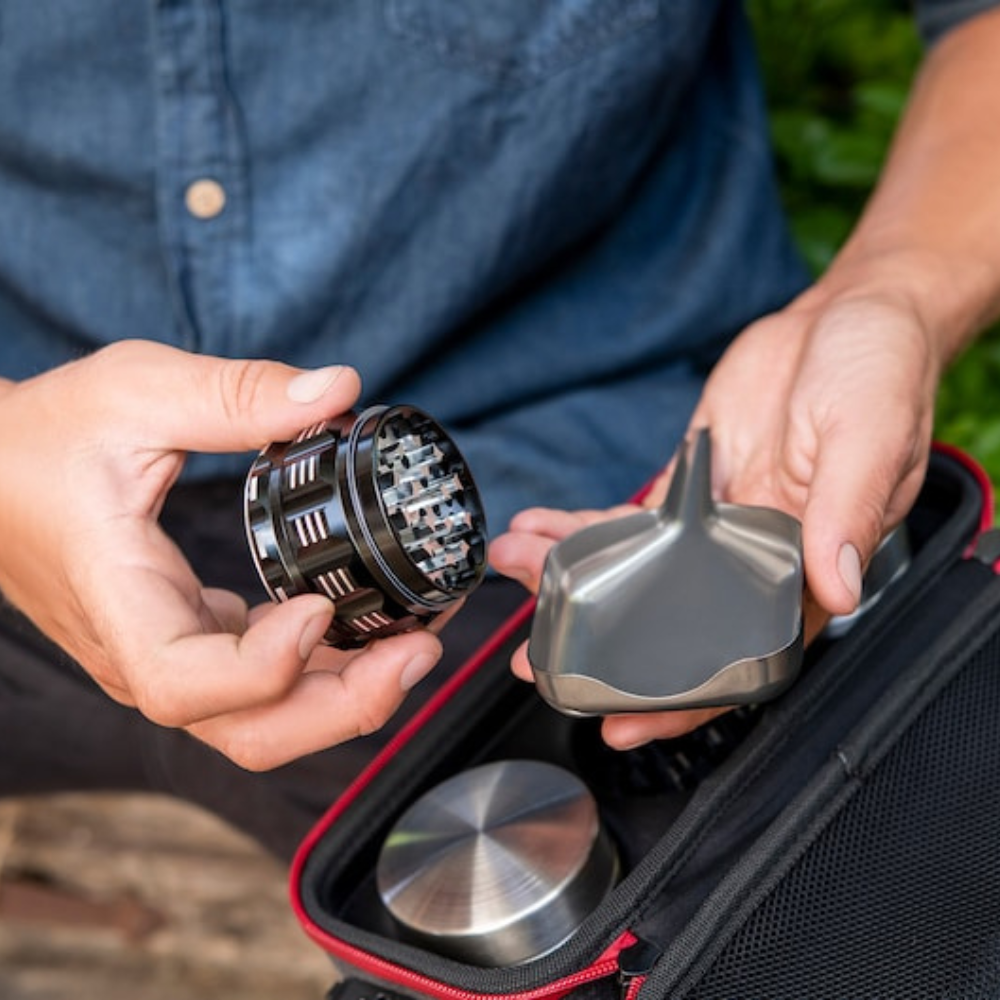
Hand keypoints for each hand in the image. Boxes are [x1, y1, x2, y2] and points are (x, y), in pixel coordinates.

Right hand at [0, 341, 443, 769]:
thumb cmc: (46, 436)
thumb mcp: (138, 390)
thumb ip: (237, 394)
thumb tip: (340, 390)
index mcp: (117, 599)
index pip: (183, 682)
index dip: (264, 666)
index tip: (322, 607)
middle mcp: (141, 650)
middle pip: (245, 730)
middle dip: (342, 706)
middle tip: (420, 649)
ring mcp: (166, 654)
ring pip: (262, 718)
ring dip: (346, 692)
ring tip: (417, 637)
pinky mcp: (187, 638)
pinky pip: (263, 682)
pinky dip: (324, 664)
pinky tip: (367, 619)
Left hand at [492, 285, 940, 748]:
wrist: (845, 317)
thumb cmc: (878, 373)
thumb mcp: (871, 436)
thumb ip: (848, 511)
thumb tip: (836, 585)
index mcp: (808, 568)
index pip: (741, 658)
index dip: (684, 700)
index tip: (624, 723)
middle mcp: (755, 559)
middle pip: (670, 626)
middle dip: (599, 648)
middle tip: (534, 658)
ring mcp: (715, 529)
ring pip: (636, 575)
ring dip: (573, 580)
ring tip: (518, 571)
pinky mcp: (687, 491)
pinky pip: (628, 521)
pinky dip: (581, 528)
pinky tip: (540, 528)